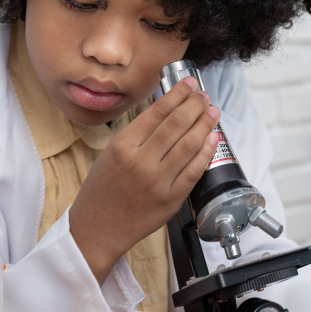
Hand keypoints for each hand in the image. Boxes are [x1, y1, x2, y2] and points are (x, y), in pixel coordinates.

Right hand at [68, 76, 219, 283]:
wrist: (97, 227)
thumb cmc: (103, 188)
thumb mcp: (111, 152)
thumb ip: (139, 133)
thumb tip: (169, 110)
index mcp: (123, 145)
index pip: (157, 112)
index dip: (177, 94)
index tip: (189, 84)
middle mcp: (141, 161)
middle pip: (176, 124)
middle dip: (195, 105)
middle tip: (204, 95)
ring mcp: (158, 182)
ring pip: (189, 144)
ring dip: (205, 124)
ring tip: (212, 111)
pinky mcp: (171, 199)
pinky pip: (194, 170)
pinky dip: (206, 151)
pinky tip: (213, 137)